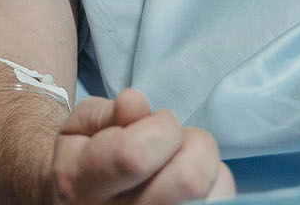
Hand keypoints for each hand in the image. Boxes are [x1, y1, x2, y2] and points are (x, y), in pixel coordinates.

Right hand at [50, 88, 233, 204]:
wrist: (79, 204)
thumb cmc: (83, 162)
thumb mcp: (80, 129)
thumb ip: (106, 113)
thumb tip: (135, 103)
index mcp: (82, 183)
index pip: (135, 155)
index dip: (159, 126)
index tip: (155, 122)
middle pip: (188, 181)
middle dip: (192, 144)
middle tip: (174, 142)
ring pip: (210, 194)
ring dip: (206, 166)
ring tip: (181, 163)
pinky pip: (220, 203)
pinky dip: (216, 184)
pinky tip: (191, 184)